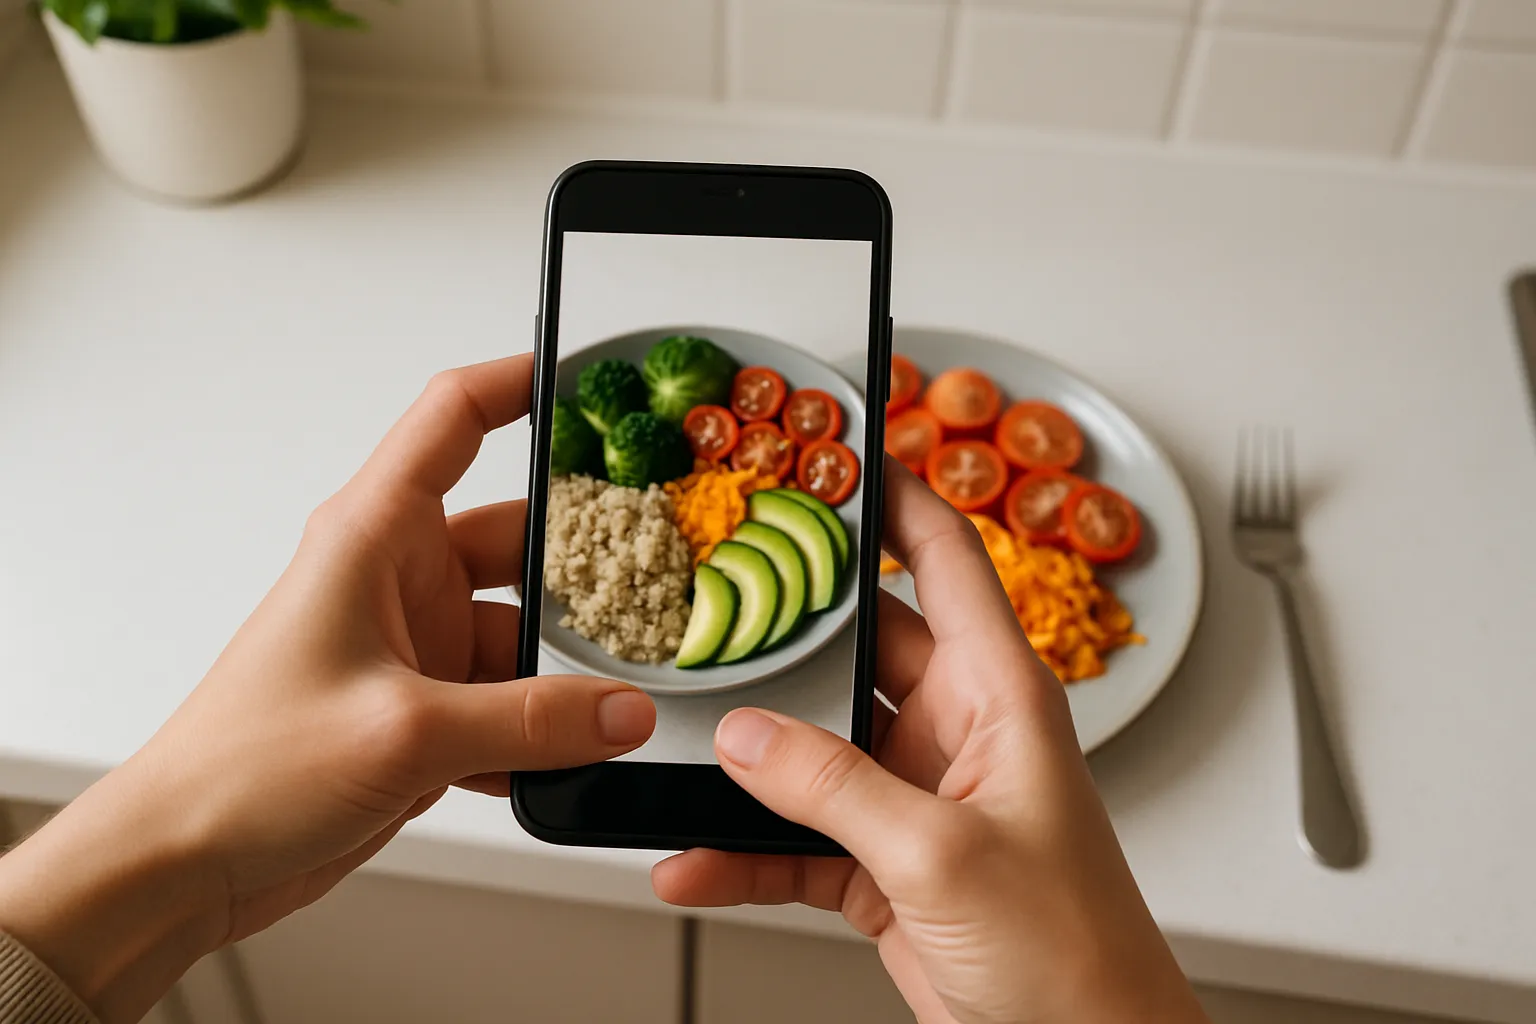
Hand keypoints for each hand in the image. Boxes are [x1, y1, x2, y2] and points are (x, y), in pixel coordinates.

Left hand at [0, 355, 655, 1023]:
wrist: (186, 862)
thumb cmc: (244, 767)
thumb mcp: (404, 733)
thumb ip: (529, 721)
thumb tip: (623, 710)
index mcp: (373, 538)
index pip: (452, 419)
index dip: (519, 383)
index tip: (589, 379)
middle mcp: (395, 580)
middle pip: (515, 538)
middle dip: (580, 562)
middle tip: (650, 577)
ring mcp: (412, 647)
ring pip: (520, 632)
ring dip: (561, 673)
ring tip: (611, 702)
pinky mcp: (421, 711)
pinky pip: (505, 702)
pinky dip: (535, 731)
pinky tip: (556, 761)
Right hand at [653, 460, 1205, 1023]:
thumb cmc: (1075, 957)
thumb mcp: (944, 856)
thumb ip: (836, 789)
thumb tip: (747, 739)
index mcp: (1000, 697)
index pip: (945, 561)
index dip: (895, 496)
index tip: (833, 450)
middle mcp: (956, 734)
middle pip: (857, 648)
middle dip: (784, 631)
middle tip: (707, 596)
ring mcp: (914, 800)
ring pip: (813, 748)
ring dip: (750, 759)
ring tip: (677, 739)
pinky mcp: (883, 866)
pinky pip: (797, 839)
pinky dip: (743, 852)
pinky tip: (693, 860)